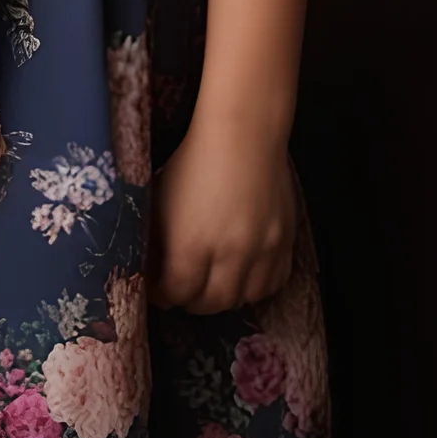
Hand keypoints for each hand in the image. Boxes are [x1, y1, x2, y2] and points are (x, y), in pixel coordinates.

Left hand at [146, 117, 297, 314]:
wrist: (243, 134)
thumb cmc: (193, 161)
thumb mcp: (160, 199)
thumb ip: (155, 240)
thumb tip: (151, 268)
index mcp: (190, 245)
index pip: (176, 293)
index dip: (163, 295)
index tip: (158, 289)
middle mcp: (229, 254)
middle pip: (211, 303)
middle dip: (193, 301)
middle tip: (185, 291)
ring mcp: (262, 250)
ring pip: (245, 298)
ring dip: (227, 297)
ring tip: (214, 284)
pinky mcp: (285, 240)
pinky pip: (274, 282)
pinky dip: (257, 286)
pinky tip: (244, 274)